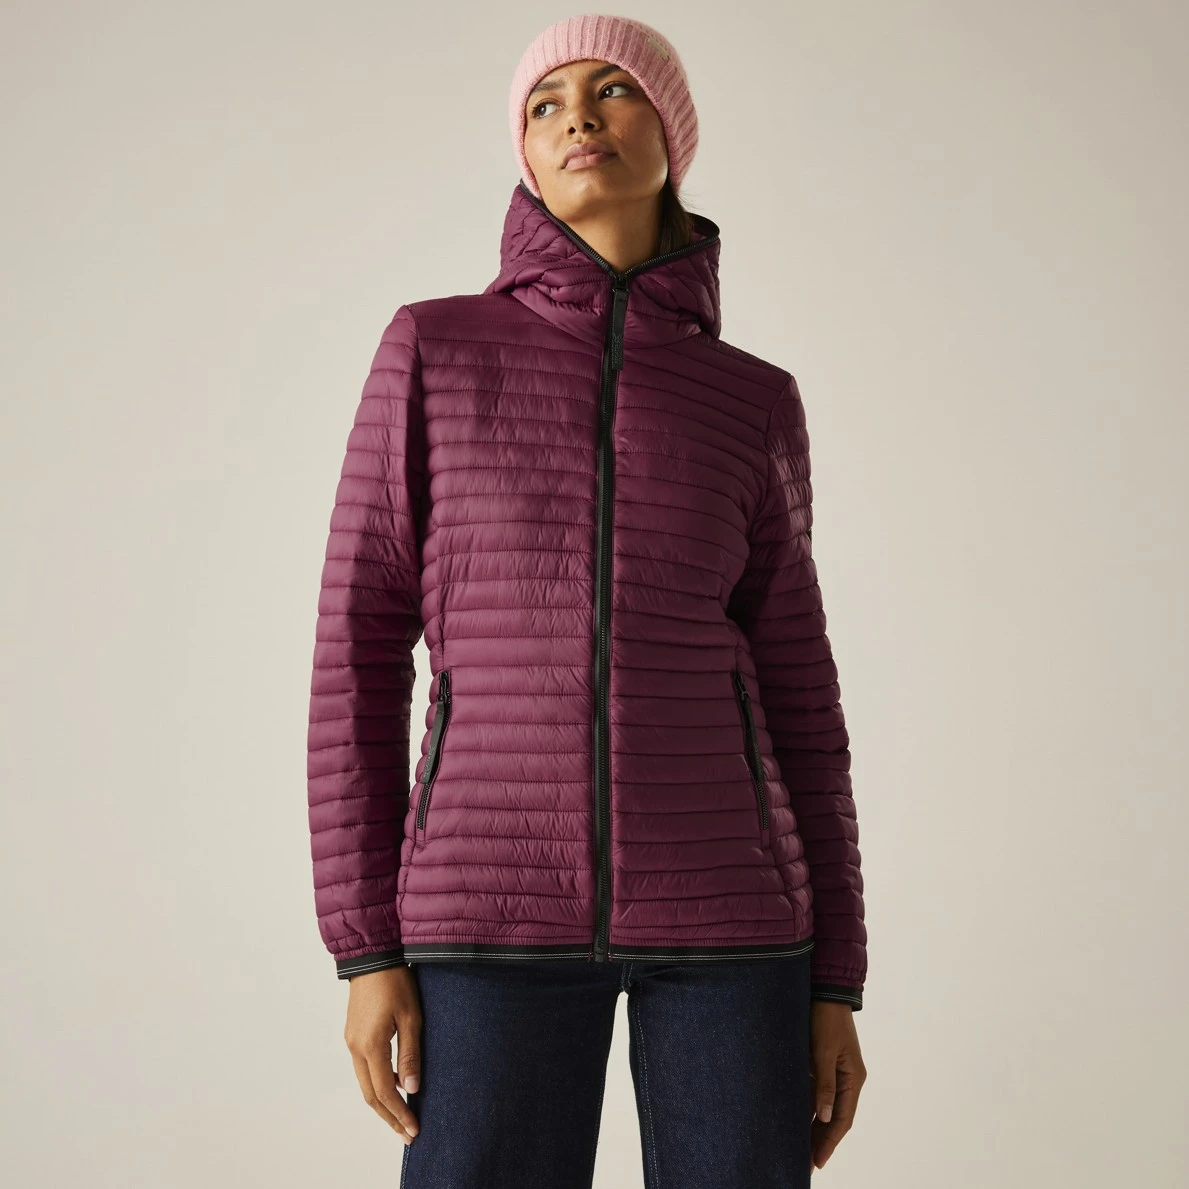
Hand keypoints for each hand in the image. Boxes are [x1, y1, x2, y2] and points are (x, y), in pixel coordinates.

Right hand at [343, 965, 422, 1143]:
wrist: (374, 956)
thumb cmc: (396, 982)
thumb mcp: (411, 1017)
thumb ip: (410, 1054)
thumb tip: (411, 1090)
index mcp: (370, 1046)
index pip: (383, 1093)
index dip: (399, 1114)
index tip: (413, 1129)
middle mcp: (355, 1048)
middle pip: (370, 1095)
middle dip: (389, 1117)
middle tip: (407, 1133)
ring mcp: (352, 1041)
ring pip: (365, 1083)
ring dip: (383, 1101)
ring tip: (403, 1115)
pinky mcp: (353, 1034)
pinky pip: (364, 1067)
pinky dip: (378, 1082)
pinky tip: (396, 1084)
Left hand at [809, 1001, 865, 1171]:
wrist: (825, 991)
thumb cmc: (825, 1019)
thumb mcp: (823, 1052)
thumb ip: (824, 1085)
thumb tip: (822, 1117)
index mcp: (853, 1078)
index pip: (842, 1119)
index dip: (830, 1141)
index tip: (818, 1161)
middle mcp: (848, 1079)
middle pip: (835, 1117)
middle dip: (822, 1140)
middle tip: (807, 1163)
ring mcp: (837, 1072)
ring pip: (825, 1107)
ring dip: (815, 1126)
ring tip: (800, 1148)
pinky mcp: (824, 1063)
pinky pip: (818, 1092)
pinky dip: (809, 1107)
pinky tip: (797, 1119)